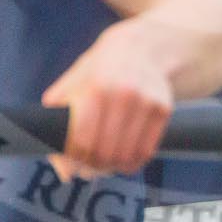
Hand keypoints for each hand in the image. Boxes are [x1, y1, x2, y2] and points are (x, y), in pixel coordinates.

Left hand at [41, 17, 178, 177]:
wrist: (139, 48)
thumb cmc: (98, 71)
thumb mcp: (71, 85)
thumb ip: (58, 125)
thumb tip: (64, 172)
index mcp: (94, 87)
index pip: (81, 140)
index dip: (74, 160)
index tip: (72, 164)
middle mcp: (122, 94)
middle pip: (104, 153)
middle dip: (93, 167)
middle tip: (88, 168)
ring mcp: (145, 101)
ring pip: (126, 157)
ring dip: (113, 168)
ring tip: (105, 163)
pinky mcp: (162, 109)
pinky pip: (146, 153)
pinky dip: (133, 163)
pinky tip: (124, 158)